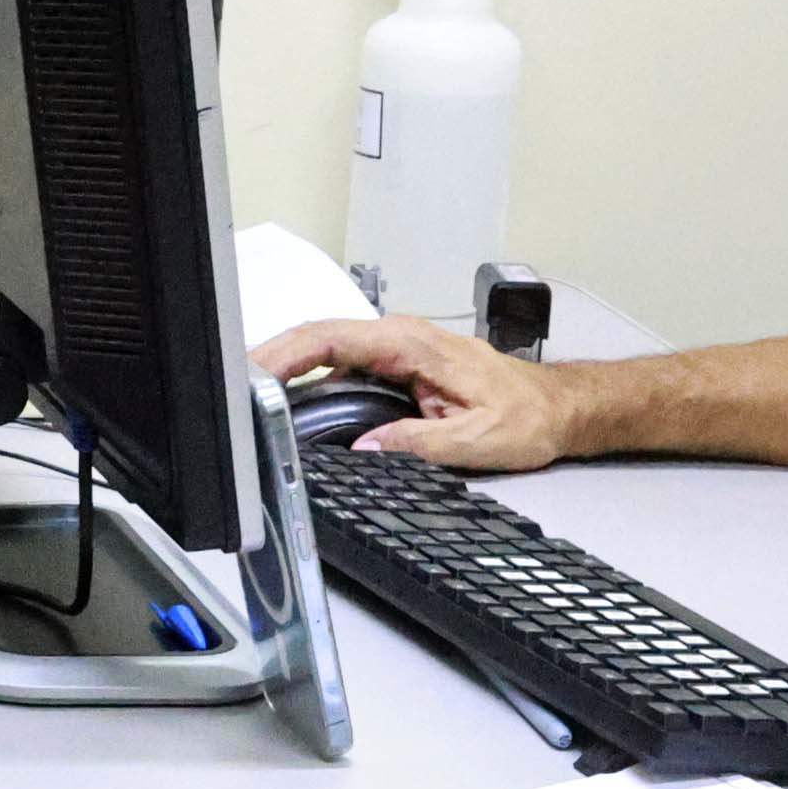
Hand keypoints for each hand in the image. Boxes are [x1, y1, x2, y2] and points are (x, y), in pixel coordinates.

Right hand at [249, 315, 576, 474]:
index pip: (332, 339)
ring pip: (326, 352)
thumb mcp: (475, 441)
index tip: (252, 372)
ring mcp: (395, 351)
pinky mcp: (396, 367)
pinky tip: (289, 402)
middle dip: (270, 359)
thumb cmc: (527, 415)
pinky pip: (341, 367)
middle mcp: (399, 340)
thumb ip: (416, 444)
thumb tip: (365, 449)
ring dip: (286, 371)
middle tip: (230, 386)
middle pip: (317, 340)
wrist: (557, 407)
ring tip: (248, 398)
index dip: (285, 353)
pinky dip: (309, 381)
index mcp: (412, 345)